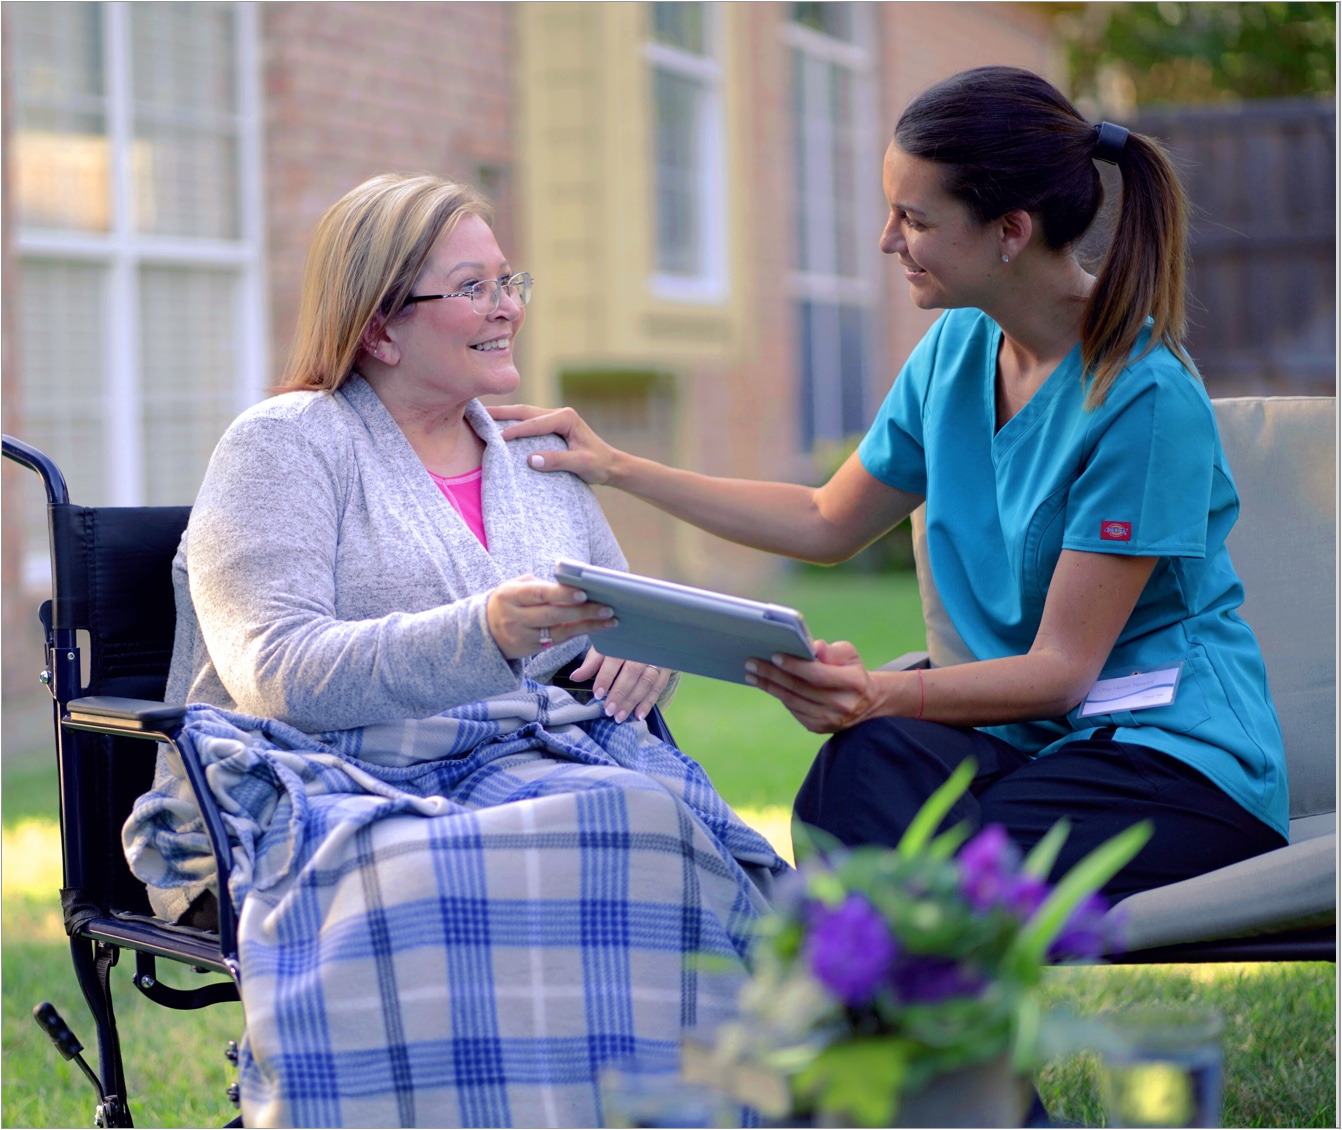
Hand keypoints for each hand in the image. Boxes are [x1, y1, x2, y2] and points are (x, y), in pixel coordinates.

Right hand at [486, 404, 621, 484]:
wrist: (612, 465)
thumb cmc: (599, 464)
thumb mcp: (581, 464)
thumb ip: (557, 461)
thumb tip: (531, 460)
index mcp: (566, 417)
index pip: (535, 423)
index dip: (515, 430)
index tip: (497, 436)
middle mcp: (560, 413)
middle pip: (526, 411)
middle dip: (502, 412)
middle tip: (479, 412)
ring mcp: (556, 419)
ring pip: (526, 414)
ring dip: (506, 415)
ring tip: (484, 417)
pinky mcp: (553, 427)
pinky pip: (530, 422)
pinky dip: (514, 423)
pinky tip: (500, 427)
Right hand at [486, 576, 616, 659]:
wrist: (485, 631)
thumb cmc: (508, 601)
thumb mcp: (514, 587)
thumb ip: (539, 585)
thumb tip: (569, 584)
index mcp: (510, 596)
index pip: (539, 594)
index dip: (562, 594)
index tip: (584, 593)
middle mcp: (515, 618)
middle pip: (553, 616)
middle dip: (583, 612)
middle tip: (607, 608)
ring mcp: (522, 637)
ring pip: (559, 633)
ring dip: (587, 626)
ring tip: (609, 620)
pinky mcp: (530, 650)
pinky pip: (557, 642)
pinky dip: (577, 634)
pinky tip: (595, 627)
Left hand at [570, 646, 672, 722]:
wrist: (649, 631)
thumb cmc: (621, 641)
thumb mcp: (605, 646)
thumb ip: (592, 662)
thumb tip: (575, 677)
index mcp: (624, 640)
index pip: (614, 659)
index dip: (606, 677)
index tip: (597, 694)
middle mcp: (642, 648)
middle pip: (632, 672)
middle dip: (620, 693)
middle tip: (609, 710)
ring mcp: (656, 658)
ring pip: (646, 681)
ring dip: (633, 701)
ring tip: (620, 717)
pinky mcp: (666, 667)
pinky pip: (659, 686)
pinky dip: (649, 702)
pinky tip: (639, 715)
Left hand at [744, 639, 886, 733]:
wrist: (865, 702)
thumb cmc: (851, 670)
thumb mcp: (848, 654)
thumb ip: (830, 650)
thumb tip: (812, 647)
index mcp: (853, 683)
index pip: (817, 675)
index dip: (794, 666)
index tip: (774, 655)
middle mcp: (842, 704)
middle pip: (799, 688)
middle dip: (772, 674)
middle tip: (751, 663)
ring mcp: (829, 719)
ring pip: (792, 701)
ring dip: (769, 686)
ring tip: (751, 674)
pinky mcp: (819, 727)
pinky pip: (793, 709)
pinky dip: (779, 695)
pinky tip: (766, 684)